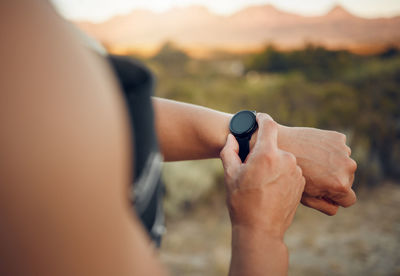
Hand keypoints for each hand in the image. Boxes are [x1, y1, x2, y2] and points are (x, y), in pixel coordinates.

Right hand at [220, 114, 304, 238]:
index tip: (258, 117)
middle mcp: (286, 159)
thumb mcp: (230, 174)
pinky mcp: (302, 183)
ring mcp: (297, 172)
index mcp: (267, 154)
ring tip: (262, 182)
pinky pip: (291, 171)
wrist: (260, 229)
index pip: (268, 125)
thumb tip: (232, 138)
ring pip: (283, 159)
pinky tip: (271, 188)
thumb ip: (229, 151)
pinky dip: (282, 174)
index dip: (262, 118)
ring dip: (273, 164)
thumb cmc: (241, 201)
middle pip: (274, 145)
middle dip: (263, 151)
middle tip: (251, 166)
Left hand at [278, 126, 356, 214]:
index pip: (349, 200)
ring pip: (343, 163)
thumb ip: (324, 206)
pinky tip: (312, 150)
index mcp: (340, 186)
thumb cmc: (288, 174)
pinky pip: (339, 148)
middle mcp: (348, 168)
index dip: (335, 198)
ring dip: (333, 164)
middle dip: (334, 179)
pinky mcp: (338, 137)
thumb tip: (336, 206)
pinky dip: (329, 150)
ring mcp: (343, 151)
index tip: (322, 192)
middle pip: (348, 180)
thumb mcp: (305, 196)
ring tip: (311, 162)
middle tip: (313, 174)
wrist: (277, 144)